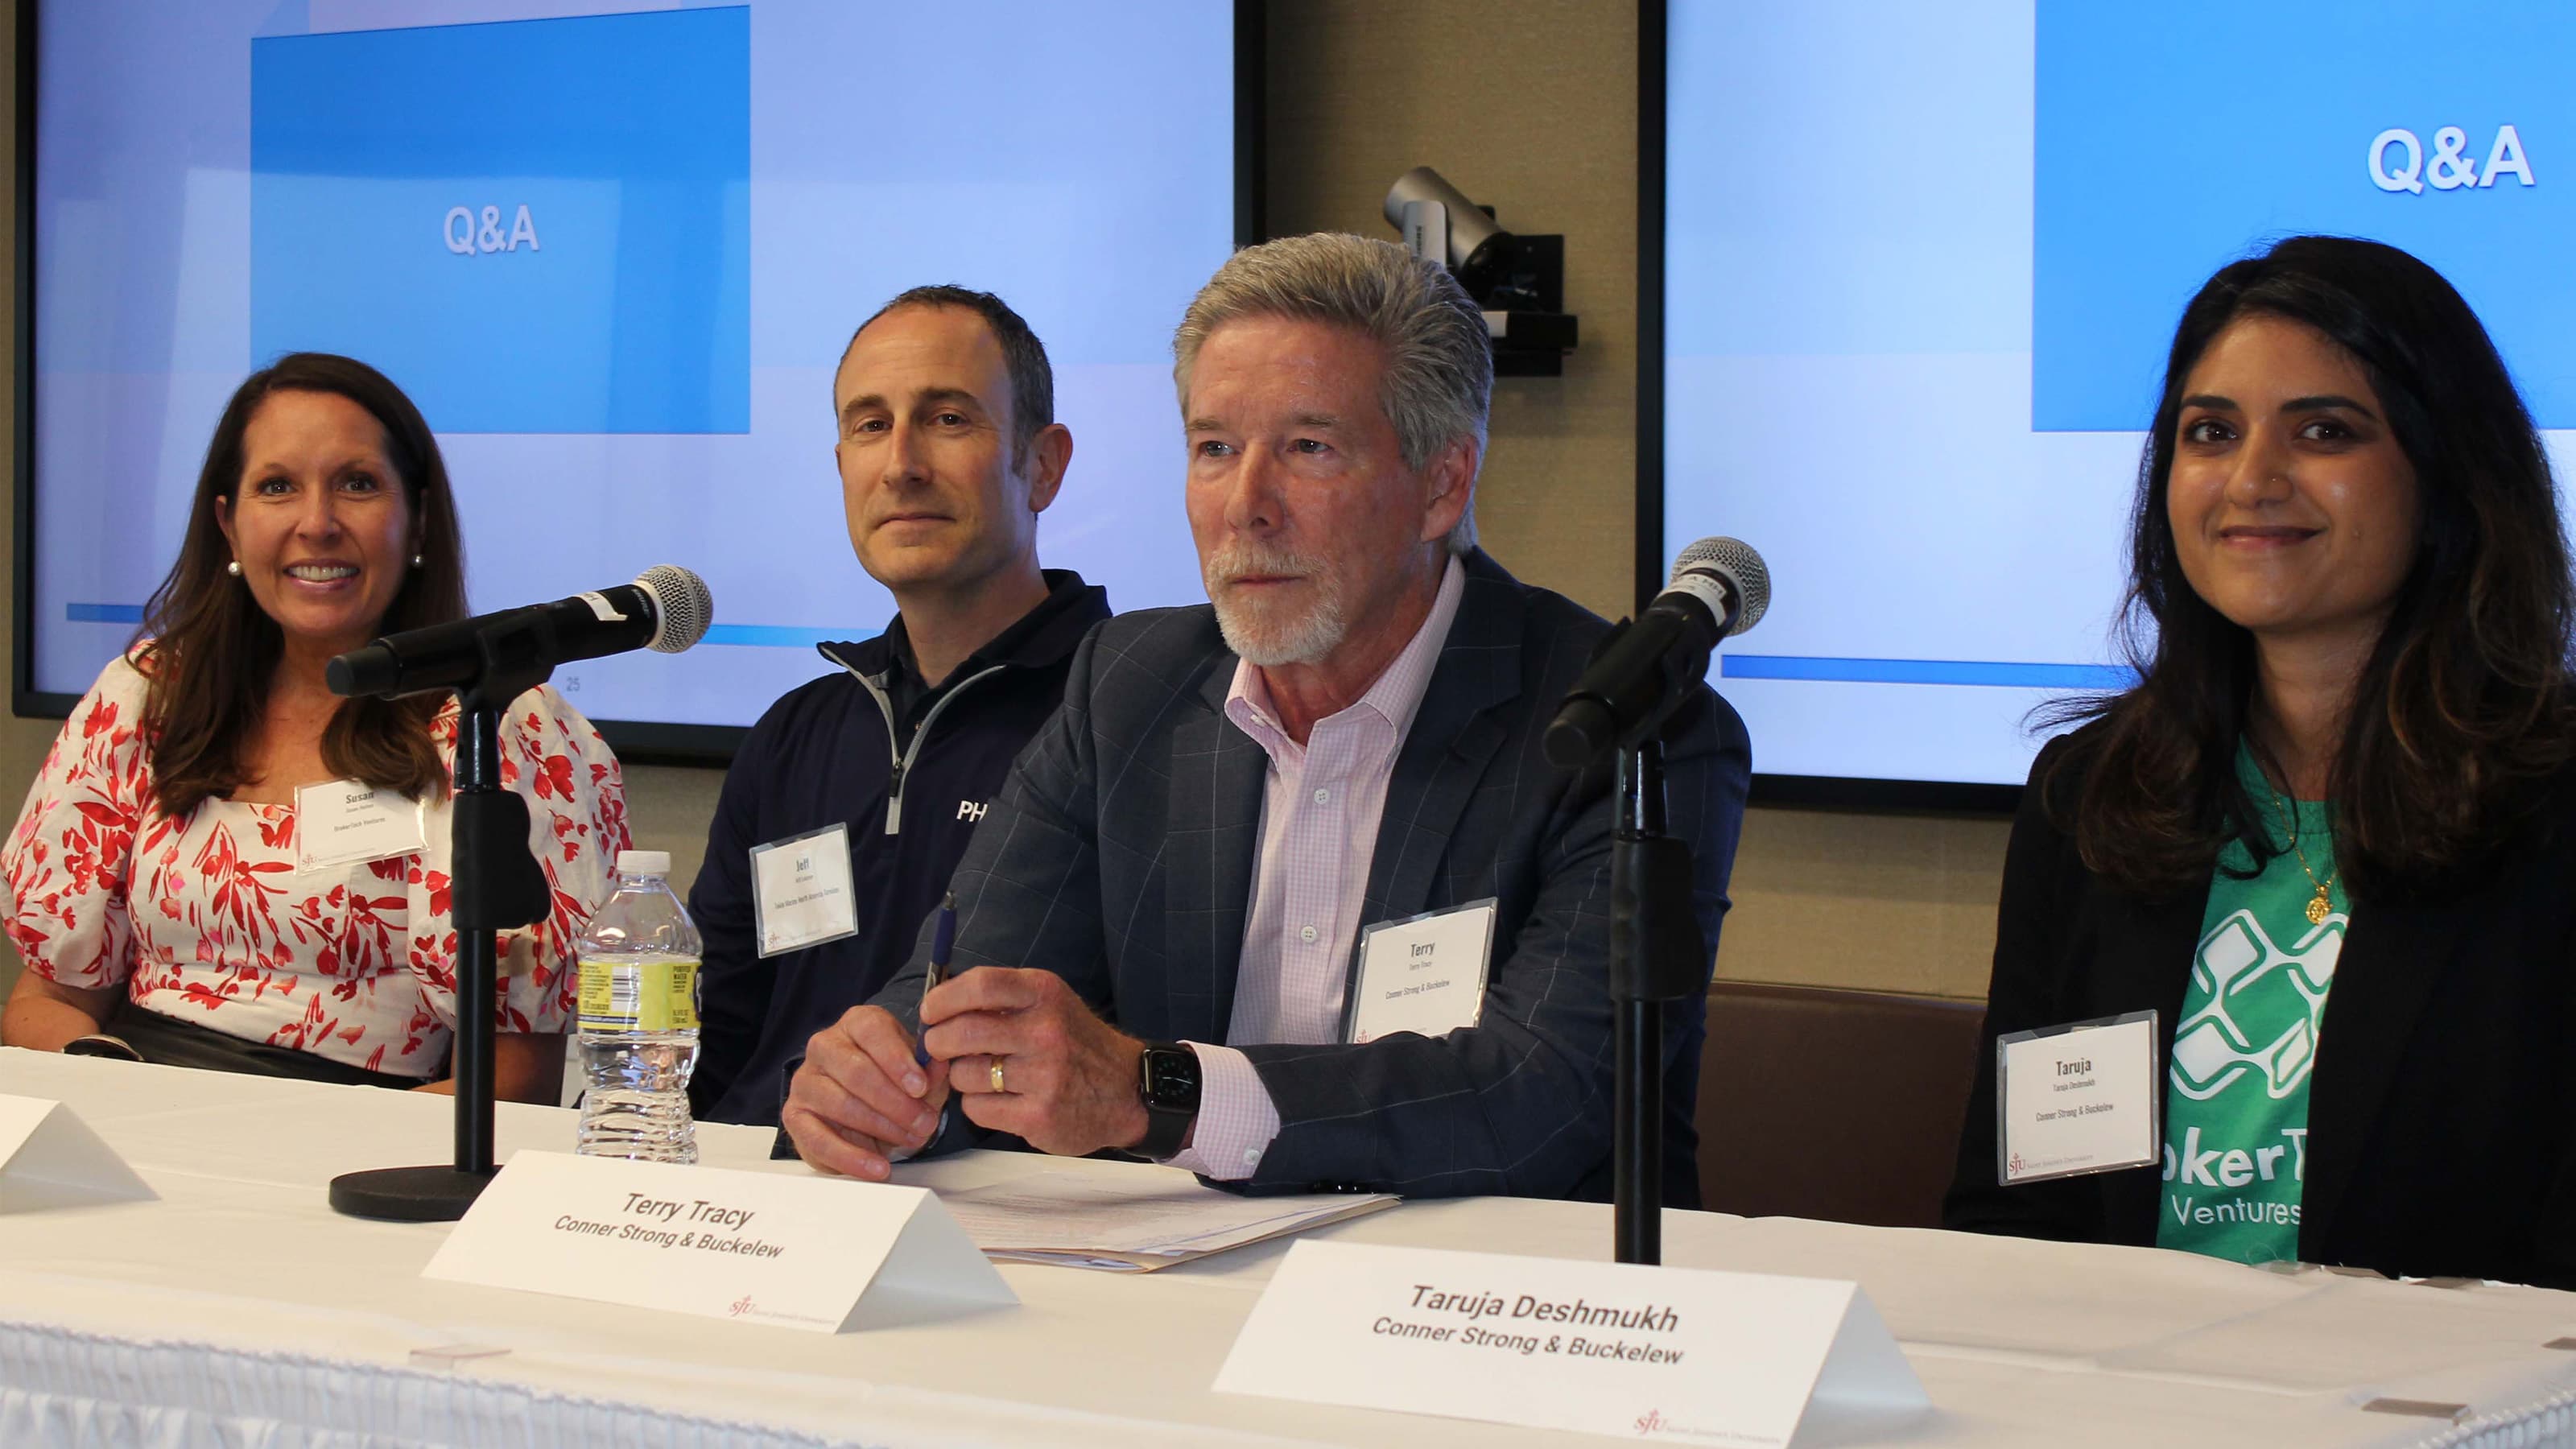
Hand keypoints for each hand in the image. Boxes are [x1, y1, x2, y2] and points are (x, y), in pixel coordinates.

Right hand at [781, 1005, 948, 1179]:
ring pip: (840, 1104)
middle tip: (923, 1123)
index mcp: (858, 1024)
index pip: (872, 1031)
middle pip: (857, 1071)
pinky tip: (876, 1167)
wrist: (867, 1112)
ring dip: (880, 1127)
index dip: (898, 1059)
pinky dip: (851, 1158)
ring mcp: (805, 1080)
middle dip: (895, 1102)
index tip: (920, 1087)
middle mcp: (825, 1045)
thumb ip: (931, 1072)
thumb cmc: (896, 1085)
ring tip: (909, 1140)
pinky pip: (819, 1140)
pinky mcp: (795, 1116)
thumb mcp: (922, 1076)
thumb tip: (937, 1067)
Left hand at [920, 967, 1148, 1156]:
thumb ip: (1000, 998)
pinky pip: (977, 1108)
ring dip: (963, 1077)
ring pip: (964, 1075)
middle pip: (961, 1033)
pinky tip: (1001, 1099)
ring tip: (986, 1076)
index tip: (931, 1011)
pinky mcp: (1038, 1114)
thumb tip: (937, 1005)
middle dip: (938, 1043)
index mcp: (1044, 994)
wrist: (1126, 1090)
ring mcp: (1043, 1075)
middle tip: (941, 1049)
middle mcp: (1045, 1030)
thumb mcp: (1049, 1003)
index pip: (979, 985)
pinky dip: (978, 1105)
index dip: (943, 999)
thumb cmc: (1075, 1043)